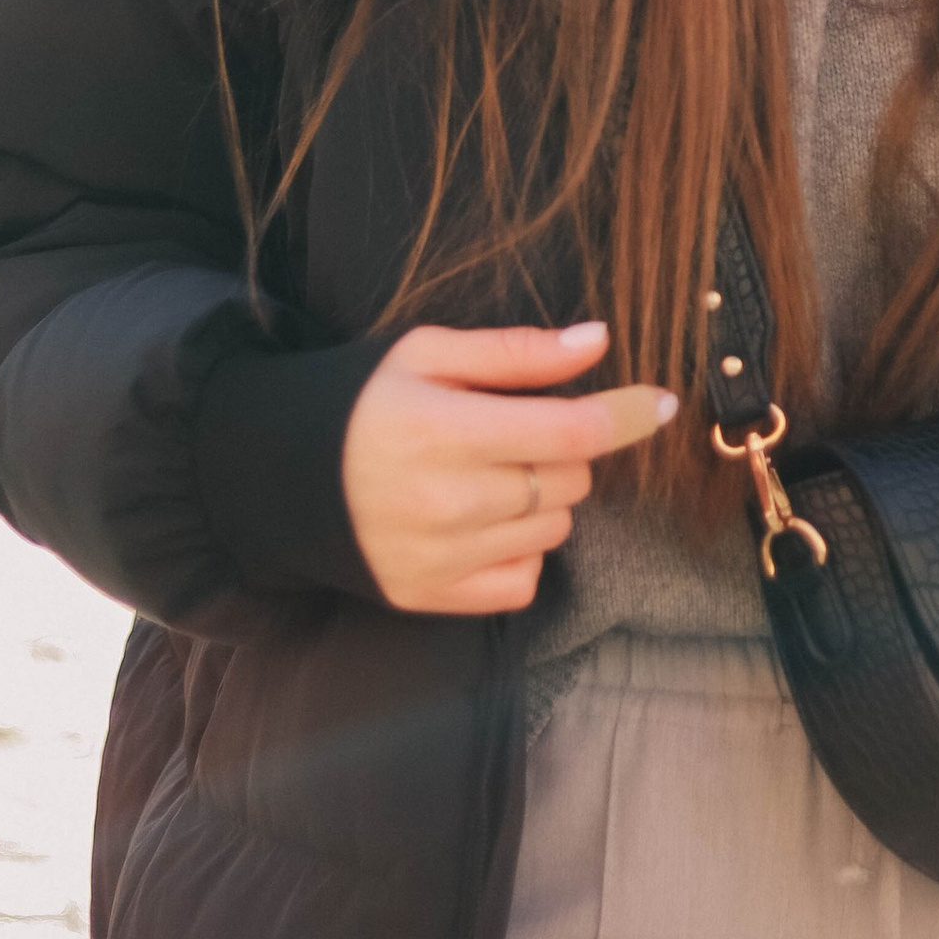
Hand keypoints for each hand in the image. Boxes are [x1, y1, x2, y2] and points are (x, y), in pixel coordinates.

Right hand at [340, 319, 676, 615]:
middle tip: (517, 434)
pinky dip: (521, 552)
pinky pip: (524, 581)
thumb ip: (516, 352)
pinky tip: (484, 523)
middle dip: (563, 452)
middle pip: (568, 482)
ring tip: (490, 477)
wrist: (280, 476)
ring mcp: (438, 557)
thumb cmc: (361, 402)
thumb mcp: (426, 353)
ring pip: (553, 530)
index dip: (624, 415)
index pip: (568, 434)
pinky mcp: (431, 597)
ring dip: (543, 501)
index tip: (658, 402)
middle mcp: (445, 501)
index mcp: (442, 429)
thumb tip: (598, 342)